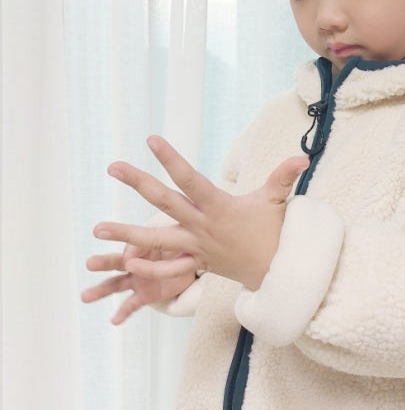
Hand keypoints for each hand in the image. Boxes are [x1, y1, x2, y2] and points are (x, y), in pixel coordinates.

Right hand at [80, 246, 195, 324]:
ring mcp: (138, 280)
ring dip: (101, 290)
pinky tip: (114, 320)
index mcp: (140, 247)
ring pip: (116, 285)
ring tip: (85, 297)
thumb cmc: (181, 247)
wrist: (193, 263)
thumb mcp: (173, 240)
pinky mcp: (145, 295)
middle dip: (103, 263)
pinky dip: (123, 313)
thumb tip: (132, 254)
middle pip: (115, 262)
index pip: (130, 247)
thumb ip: (157, 243)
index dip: (132, 250)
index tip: (134, 255)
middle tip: (90, 263)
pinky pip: (132, 305)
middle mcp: (134, 264)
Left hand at [90, 135, 308, 289]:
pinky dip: (149, 267)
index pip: (189, 179)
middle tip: (113, 167)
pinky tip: (126, 261)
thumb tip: (302, 157)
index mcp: (219, 206)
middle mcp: (203, 226)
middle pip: (165, 203)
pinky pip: (169, 268)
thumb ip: (284, 177)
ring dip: (126, 234)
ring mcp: (196, 246)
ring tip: (97, 228)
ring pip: (156, 241)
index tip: (151, 139)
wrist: (276, 270)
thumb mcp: (276, 201)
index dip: (171, 159)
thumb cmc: (274, 230)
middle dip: (138, 184)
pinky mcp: (196, 262)